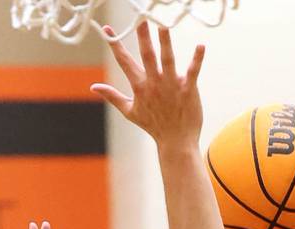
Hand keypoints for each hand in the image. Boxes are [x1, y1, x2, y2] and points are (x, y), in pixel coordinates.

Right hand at [91, 23, 203, 148]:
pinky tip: (201, 46)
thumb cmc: (154, 126)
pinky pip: (193, 72)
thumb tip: (93, 87)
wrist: (176, 142)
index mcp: (140, 87)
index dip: (115, 45)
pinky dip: (197, 59)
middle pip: (147, 56)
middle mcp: (154, 84)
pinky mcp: (188, 90)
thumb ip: (112, 96)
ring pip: (168, 60)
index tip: (107, 29)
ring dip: (166, 43)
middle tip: (141, 19)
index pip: (124, 62)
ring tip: (163, 26)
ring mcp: (172, 86)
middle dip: (143, 37)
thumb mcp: (130, 112)